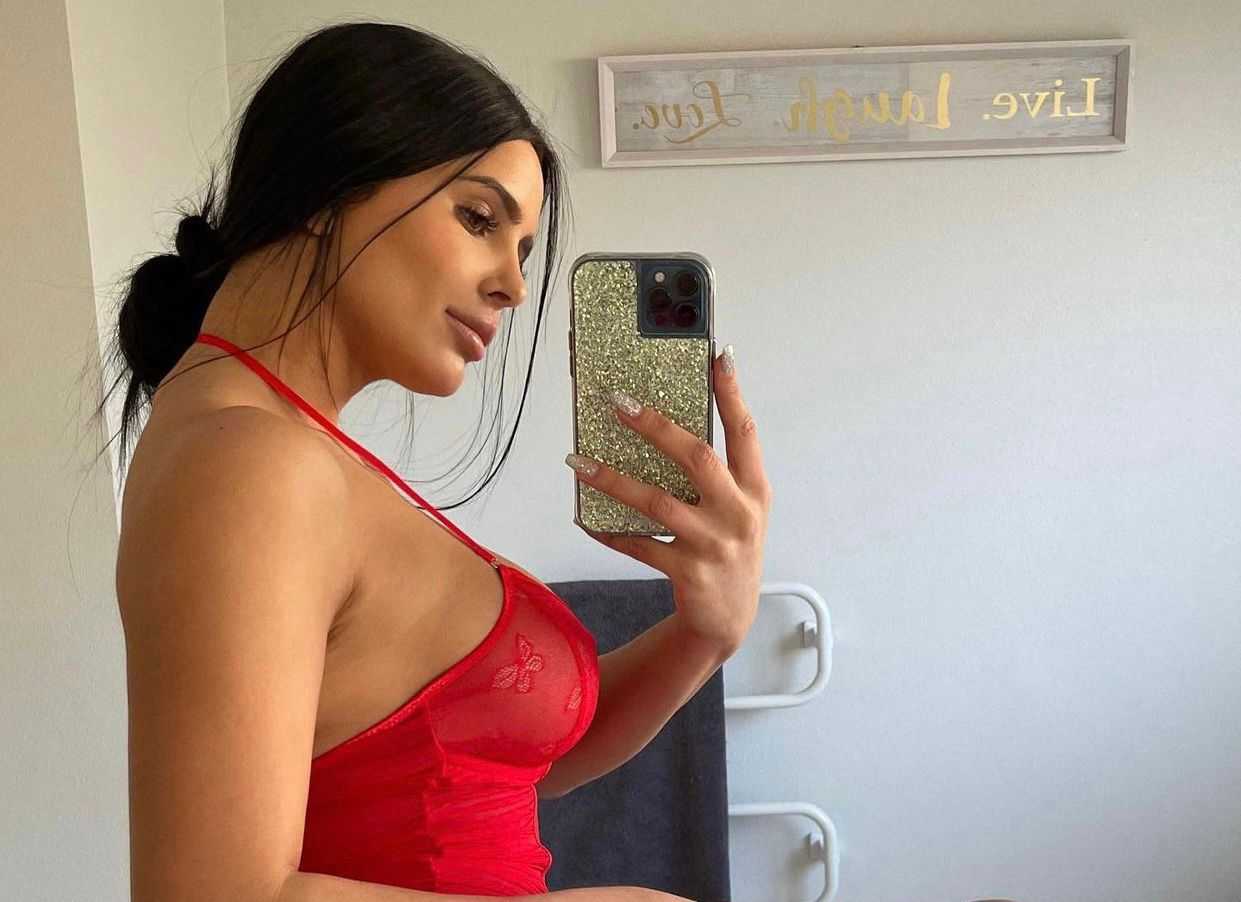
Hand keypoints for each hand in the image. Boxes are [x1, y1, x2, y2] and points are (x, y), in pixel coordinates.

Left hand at [567, 346, 771, 653]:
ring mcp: (714, 545)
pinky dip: (609, 531)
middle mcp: (739, 514)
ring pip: (658, 503)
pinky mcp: (688, 573)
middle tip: (619, 403)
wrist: (728, 620)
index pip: (744, 432)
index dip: (732, 394)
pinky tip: (585, 517)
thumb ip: (718, 473)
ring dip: (614, 480)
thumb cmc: (728, 550)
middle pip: (698, 459)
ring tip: (578, 462)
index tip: (717, 356)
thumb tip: (666, 425)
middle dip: (657, 427)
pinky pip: (639, 546)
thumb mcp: (737, 509)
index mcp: (755, 490)